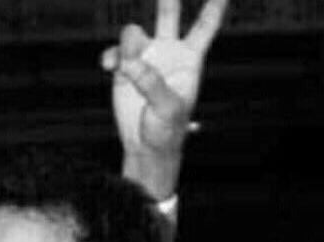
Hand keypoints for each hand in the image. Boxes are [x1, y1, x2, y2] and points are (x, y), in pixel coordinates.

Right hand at [101, 0, 228, 199]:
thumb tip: (132, 63)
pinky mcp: (125, 68)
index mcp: (189, 61)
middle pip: (169, 15)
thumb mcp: (168, 108)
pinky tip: (109, 68)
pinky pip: (116, 51)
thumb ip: (152, 82)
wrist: (146, 145)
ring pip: (134, 32)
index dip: (214, 7)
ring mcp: (146, 59)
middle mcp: (169, 54)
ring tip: (126, 68)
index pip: (204, 27)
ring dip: (128, 46)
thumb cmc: (168, 130)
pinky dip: (111, 57)